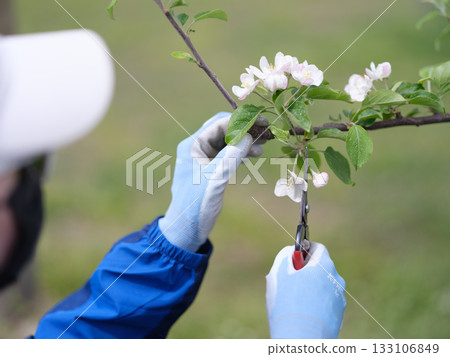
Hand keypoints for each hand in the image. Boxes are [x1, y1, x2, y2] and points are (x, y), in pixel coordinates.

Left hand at [158, 112, 263, 251]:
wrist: (186, 229)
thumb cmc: (195, 205)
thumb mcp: (214, 179)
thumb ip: (230, 157)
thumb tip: (248, 136)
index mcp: (192, 145)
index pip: (219, 123)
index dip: (242, 120)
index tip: (262, 121)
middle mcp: (197, 148)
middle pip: (224, 129)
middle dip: (245, 129)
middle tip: (266, 131)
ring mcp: (204, 158)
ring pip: (228, 141)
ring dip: (245, 141)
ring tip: (262, 146)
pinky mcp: (211, 169)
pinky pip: (228, 153)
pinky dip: (241, 152)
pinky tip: (254, 154)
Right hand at [266, 243, 346, 338]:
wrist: (301, 339)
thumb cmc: (288, 303)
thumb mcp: (279, 272)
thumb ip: (286, 255)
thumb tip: (291, 252)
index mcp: (324, 265)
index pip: (317, 247)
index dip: (303, 251)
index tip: (293, 260)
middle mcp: (336, 279)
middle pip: (320, 267)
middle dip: (305, 271)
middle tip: (289, 282)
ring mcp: (339, 298)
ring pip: (322, 286)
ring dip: (310, 288)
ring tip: (293, 301)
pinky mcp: (339, 315)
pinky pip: (325, 302)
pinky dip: (315, 303)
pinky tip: (302, 313)